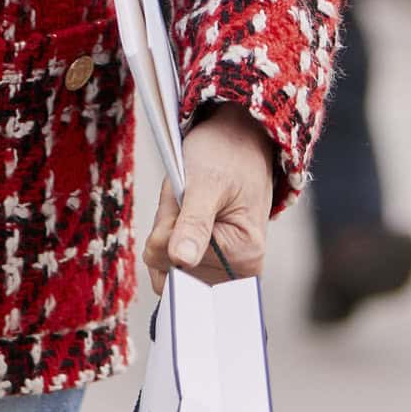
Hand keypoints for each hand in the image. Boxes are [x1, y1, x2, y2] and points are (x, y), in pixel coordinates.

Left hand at [145, 107, 275, 293]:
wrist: (239, 141)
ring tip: (191, 201)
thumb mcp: (206, 182)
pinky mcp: (214, 263)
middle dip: (168, 226)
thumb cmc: (227, 154)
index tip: (185, 200)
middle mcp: (239, 270)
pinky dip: (170, 233)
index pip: (174, 261)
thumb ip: (194, 223)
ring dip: (169, 228)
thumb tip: (182, 260)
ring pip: (167, 261)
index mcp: (244, 254)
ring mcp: (225, 269)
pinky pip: (172, 259)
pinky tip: (188, 212)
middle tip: (189, 196)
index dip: (166, 226)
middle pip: (169, 264)